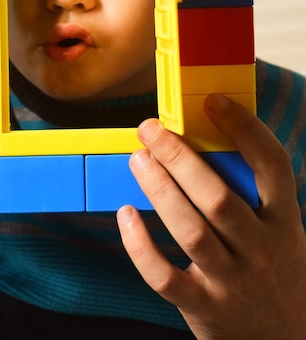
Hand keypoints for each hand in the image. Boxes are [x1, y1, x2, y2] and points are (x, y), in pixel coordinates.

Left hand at [117, 95, 305, 338]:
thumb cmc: (275, 274)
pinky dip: (140, 246)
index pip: (271, 166)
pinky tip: (125, 216)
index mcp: (283, 222)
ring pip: (190, 230)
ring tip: (137, 159)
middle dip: (179, 157)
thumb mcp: (281, 232)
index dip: (244, 129)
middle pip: (217, 196)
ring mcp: (232, 281)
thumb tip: (209, 138)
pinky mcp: (204, 307)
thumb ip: (252, 194)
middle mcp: (261, 250)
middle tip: (149, 130)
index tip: (213, 102)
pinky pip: (165, 276)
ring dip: (158, 189)